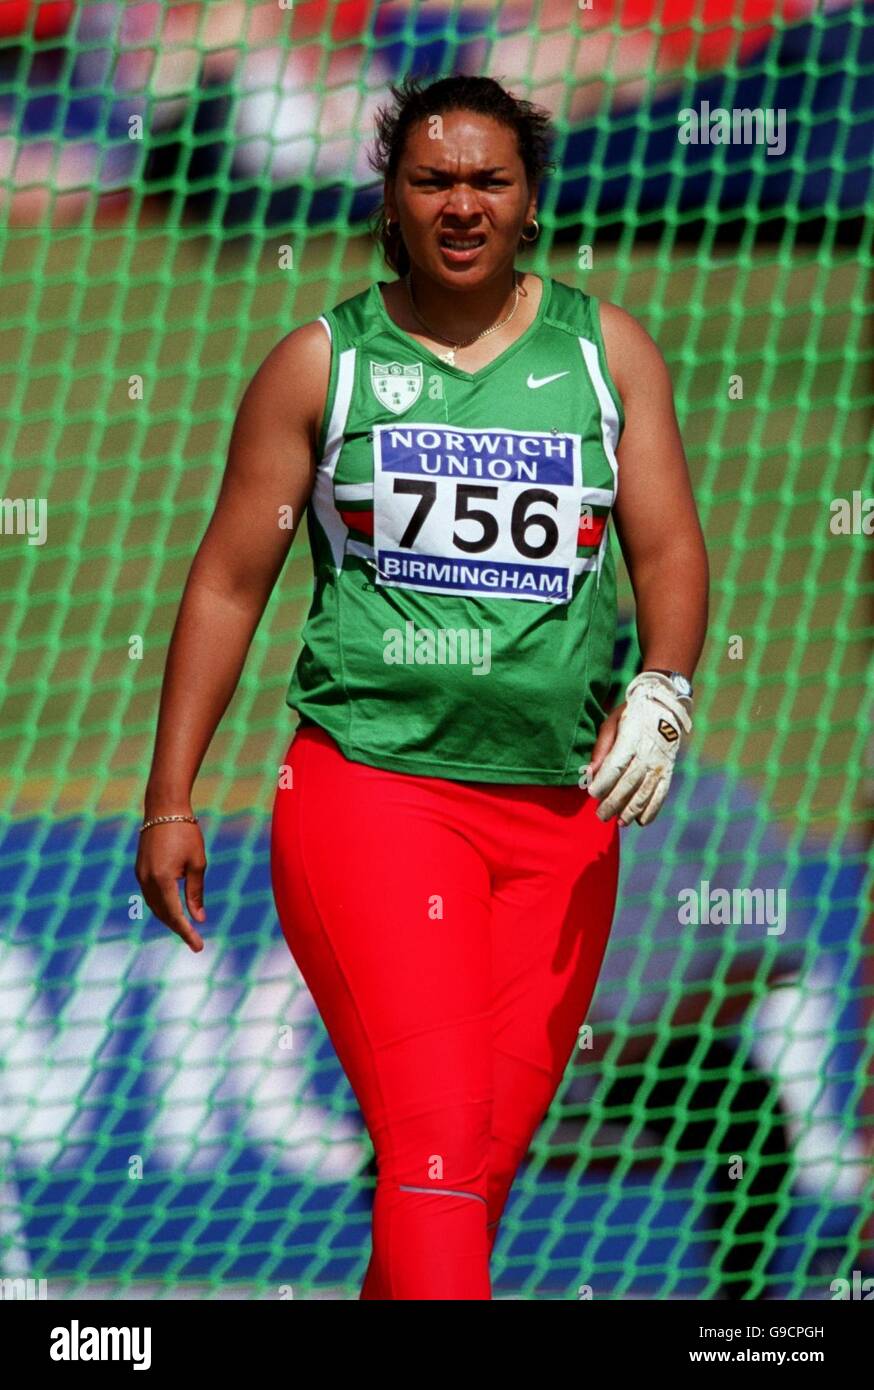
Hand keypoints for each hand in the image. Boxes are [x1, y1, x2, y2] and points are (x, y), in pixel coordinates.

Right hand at [135, 820, 206, 951]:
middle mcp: (146, 880)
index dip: (186, 932)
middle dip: (178, 928)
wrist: (164, 809)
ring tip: (186, 929)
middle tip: (195, 941)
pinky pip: (150, 895)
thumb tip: (199, 918)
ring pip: (154, 906)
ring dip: (169, 918)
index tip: (198, 946)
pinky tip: (173, 909)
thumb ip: (195, 893)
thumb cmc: (185, 833)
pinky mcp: (140, 869)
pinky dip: (162, 906)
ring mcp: (140, 875)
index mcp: (162, 880)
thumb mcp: (197, 863)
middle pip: (162, 914)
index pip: (174, 915)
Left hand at [586, 672, 691, 825]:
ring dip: (632, 810)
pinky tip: (641, 821)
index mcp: (631, 739)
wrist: (665, 706)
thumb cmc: (632, 714)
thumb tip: (589, 773)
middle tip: (601, 815)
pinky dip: (652, 810)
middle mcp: (647, 754)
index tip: (591, 793)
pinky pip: (661, 794)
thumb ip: (601, 748)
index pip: (616, 766)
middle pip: (629, 783)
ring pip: (646, 792)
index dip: (603, 783)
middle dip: (614, 802)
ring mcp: (659, 764)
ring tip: (620, 822)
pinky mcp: (667, 771)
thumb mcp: (612, 722)